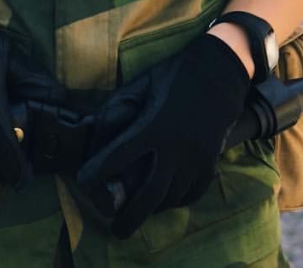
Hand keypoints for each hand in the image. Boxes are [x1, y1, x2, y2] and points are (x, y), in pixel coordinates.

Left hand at [77, 33, 250, 238]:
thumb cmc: (176, 75)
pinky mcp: (210, 162)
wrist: (219, 72)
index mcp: (154, 125)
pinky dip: (177, 201)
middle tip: (116, 230)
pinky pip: (193, 193)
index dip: (98, 171)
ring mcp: (196, 157)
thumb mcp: (144, 82)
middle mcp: (175, 146)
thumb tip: (98, 126)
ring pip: (171, 197)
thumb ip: (122, 105)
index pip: (119, 154)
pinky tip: (165, 200)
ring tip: (138, 211)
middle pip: (150, 194)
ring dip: (153, 208)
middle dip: (130, 217)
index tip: (83, 181)